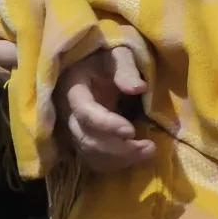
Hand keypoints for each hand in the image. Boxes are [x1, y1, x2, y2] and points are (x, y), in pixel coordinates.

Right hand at [54, 46, 155, 171]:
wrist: (94, 64)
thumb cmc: (106, 57)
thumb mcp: (117, 54)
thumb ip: (126, 69)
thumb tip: (139, 88)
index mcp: (73, 88)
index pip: (85, 113)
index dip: (107, 125)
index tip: (131, 131)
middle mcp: (68, 113)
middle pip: (87, 139)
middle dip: (118, 148)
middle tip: (149, 146)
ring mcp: (73, 129)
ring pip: (90, 154)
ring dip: (119, 159)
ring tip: (149, 150)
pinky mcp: (82, 139)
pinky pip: (93, 159)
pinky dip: (114, 164)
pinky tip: (136, 156)